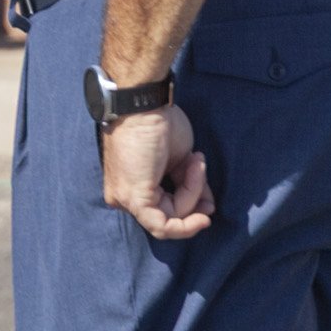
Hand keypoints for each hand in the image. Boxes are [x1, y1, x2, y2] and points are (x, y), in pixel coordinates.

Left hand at [100, 102, 214, 240]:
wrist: (144, 104)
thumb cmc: (158, 123)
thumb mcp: (180, 159)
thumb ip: (189, 184)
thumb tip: (208, 208)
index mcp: (130, 186)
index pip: (165, 209)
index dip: (191, 201)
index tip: (207, 190)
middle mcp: (123, 197)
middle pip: (169, 214)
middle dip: (194, 195)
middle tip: (198, 165)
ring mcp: (125, 200)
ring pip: (170, 217)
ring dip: (193, 192)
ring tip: (194, 162)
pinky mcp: (134, 199)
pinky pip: (162, 226)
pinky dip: (186, 224)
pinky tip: (202, 215)